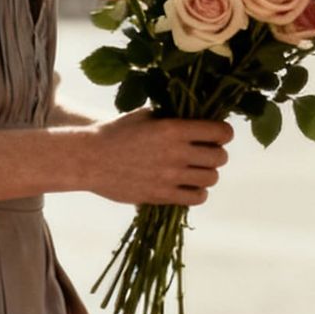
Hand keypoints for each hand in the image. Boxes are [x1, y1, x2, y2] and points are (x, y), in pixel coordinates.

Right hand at [83, 109, 232, 206]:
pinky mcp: (161, 195)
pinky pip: (196, 198)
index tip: (219, 135)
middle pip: (220, 158)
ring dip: (207, 174)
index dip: (224, 133)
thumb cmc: (117, 132)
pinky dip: (198, 192)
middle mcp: (176, 153)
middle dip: (217, 154)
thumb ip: (172, 117)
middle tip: (207, 153)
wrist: (90, 159)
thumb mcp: (145, 115)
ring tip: (197, 171)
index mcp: (173, 128)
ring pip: (211, 179)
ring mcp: (170, 177)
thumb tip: (197, 116)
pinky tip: (189, 187)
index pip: (220, 132)